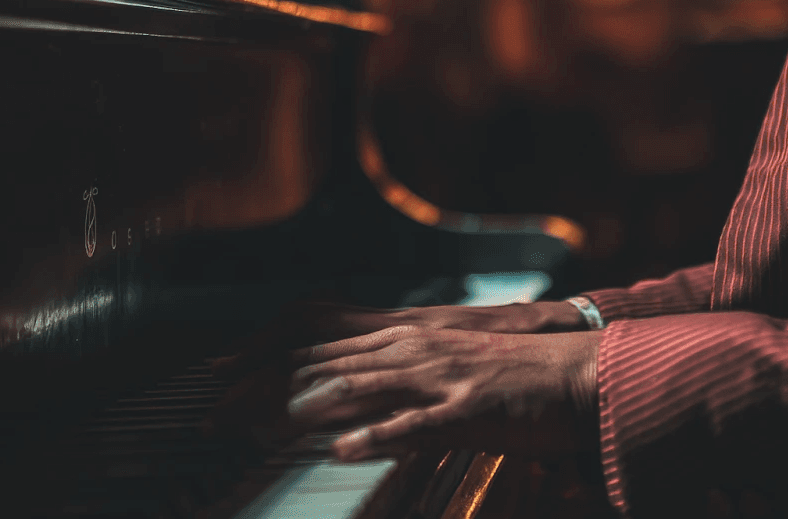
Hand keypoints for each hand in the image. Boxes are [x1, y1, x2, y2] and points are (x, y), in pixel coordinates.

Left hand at [204, 299, 587, 440]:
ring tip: (255, 429)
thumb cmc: (506, 379)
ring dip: (300, 408)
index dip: (260, 361)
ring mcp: (437, 375)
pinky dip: (376, 435)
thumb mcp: (438, 372)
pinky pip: (415, 423)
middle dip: (259, 389)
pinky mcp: (468, 407)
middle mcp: (410, 347)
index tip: (215, 384)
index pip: (314, 343)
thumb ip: (390, 382)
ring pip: (357, 385)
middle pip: (319, 362)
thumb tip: (338, 404)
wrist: (574, 373)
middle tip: (212, 416)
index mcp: (400, 338)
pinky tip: (343, 449)